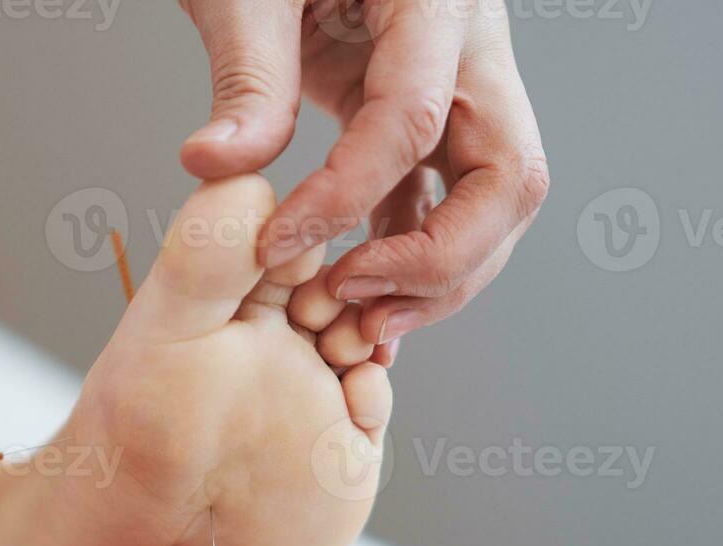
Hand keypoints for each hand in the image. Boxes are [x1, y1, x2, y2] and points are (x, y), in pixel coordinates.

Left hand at [179, 0, 548, 341]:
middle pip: (507, 176)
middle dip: (441, 258)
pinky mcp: (430, 114)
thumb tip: (216, 166)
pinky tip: (357, 293)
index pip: (411, 117)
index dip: (344, 197)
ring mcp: (461, 85)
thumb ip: (246, 75)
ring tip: (358, 321)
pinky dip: (407, 251)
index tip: (275, 246)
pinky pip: (442, 197)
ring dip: (435, 273)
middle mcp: (471, 46)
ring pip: (492, 202)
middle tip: (358, 306)